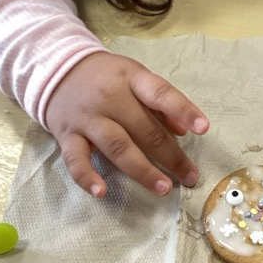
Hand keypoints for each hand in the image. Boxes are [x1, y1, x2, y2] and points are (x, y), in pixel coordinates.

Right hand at [45, 50, 207, 198]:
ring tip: (164, 188)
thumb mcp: (134, 78)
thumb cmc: (106, 77)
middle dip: (170, 155)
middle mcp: (109, 97)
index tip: (204, 128)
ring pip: (117, 146)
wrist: (58, 70)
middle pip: (143, 128)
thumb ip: (159, 103)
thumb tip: (184, 130)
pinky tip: (102, 192)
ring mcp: (87, 117)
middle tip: (189, 177)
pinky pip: (76, 159)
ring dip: (142, 169)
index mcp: (131, 78)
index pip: (160, 93)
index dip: (183, 109)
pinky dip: (87, 177)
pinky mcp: (67, 135)